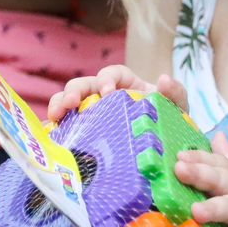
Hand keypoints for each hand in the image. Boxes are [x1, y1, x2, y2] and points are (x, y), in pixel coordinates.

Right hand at [45, 66, 187, 123]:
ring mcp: (93, 114)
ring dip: (59, 105)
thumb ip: (175, 92)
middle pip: (85, 85)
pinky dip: (56, 128)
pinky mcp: (85, 134)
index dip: (107, 79)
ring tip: (55, 117)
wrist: (166, 152)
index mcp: (127, 85)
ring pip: (70, 102)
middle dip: (74, 91)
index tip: (107, 92)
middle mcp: (106, 96)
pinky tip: (50, 135)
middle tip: (69, 104)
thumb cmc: (168, 123)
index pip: (113, 74)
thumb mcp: (177, 108)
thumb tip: (163, 79)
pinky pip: (67, 127)